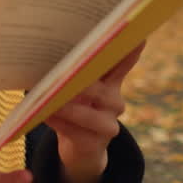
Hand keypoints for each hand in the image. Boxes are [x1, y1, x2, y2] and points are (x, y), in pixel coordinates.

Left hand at [43, 42, 143, 182]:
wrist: (82, 147)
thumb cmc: (77, 106)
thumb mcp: (81, 86)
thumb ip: (77, 69)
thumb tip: (54, 46)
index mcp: (112, 83)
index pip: (123, 63)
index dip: (131, 51)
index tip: (138, 36)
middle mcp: (115, 102)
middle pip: (102, 90)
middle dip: (82, 81)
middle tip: (67, 71)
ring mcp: (108, 125)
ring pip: (88, 114)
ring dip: (67, 105)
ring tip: (49, 97)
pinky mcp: (94, 144)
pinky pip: (74, 131)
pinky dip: (58, 122)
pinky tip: (45, 114)